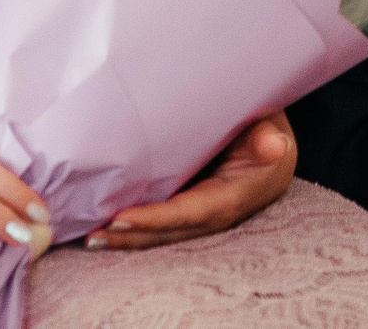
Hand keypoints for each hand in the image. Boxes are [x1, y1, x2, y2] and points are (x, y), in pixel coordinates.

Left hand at [85, 114, 296, 250]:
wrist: (275, 146)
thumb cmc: (268, 131)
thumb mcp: (270, 128)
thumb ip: (267, 137)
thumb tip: (273, 146)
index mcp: (233, 195)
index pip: (191, 212)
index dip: (156, 219)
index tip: (122, 220)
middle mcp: (216, 213)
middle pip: (170, 230)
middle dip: (132, 236)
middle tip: (95, 235)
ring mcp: (202, 214)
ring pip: (162, 232)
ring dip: (128, 238)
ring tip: (92, 239)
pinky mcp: (190, 208)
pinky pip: (162, 223)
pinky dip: (135, 229)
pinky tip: (107, 230)